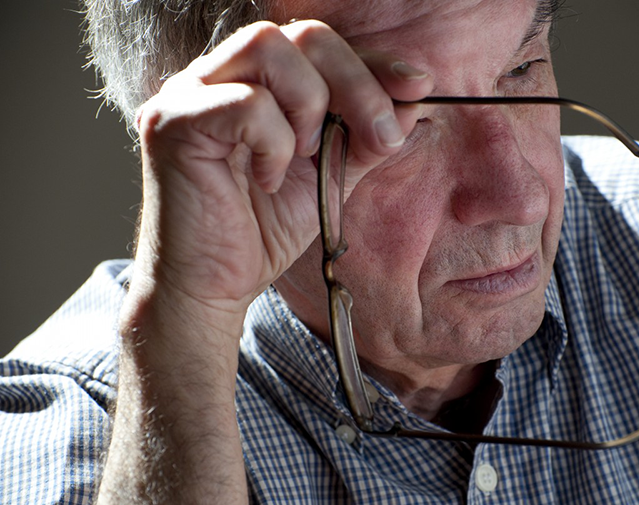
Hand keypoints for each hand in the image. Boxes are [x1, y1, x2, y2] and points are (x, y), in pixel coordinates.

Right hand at [132, 19, 432, 325]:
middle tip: (378, 136)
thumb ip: (363, 136)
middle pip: (300, 34)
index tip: (417, 85)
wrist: (213, 287)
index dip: (373, 62)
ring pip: (268, 47)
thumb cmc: (262, 232)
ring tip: (306, 155)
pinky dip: (275, 143)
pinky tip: (269, 180)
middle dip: (356, 82)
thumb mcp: (329, 176)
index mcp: (254, 82)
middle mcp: (218, 75)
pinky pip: (246, 103)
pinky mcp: (172, 123)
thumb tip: (411, 99)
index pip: (319, 45)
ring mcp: (189, 93)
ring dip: (310, 104)